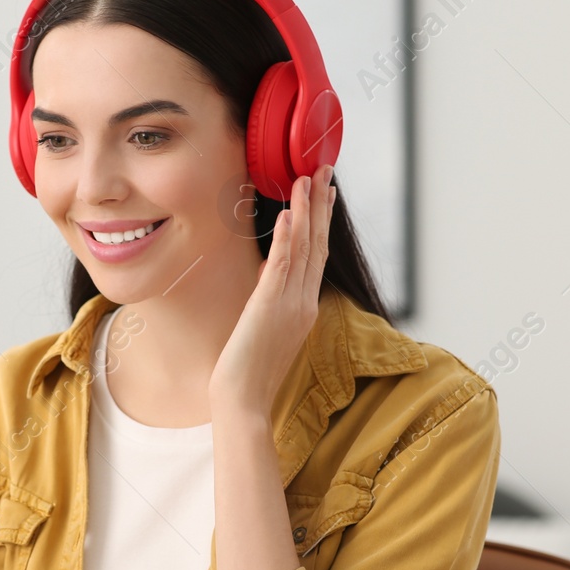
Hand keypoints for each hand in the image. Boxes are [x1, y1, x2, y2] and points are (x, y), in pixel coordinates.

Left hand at [208, 167, 335, 419]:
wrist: (244, 399)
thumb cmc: (250, 371)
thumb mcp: (266, 327)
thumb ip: (272, 298)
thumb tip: (269, 271)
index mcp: (305, 308)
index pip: (317, 256)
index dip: (322, 221)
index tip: (326, 193)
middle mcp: (304, 302)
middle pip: (317, 244)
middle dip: (321, 205)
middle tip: (324, 170)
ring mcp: (290, 304)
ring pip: (303, 248)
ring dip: (306, 211)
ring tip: (307, 178)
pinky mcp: (270, 306)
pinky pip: (281, 265)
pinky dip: (286, 239)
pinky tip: (288, 214)